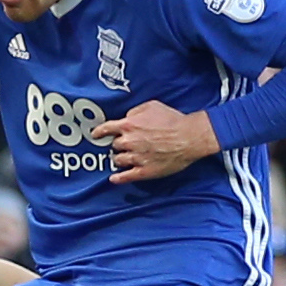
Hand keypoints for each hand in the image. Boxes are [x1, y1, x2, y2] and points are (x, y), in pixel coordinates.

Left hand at [95, 101, 220, 183]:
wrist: (189, 137)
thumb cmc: (173, 120)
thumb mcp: (152, 106)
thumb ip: (135, 112)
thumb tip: (127, 118)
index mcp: (129, 125)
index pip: (106, 129)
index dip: (99, 132)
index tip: (96, 135)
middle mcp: (129, 142)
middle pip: (114, 145)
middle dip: (119, 144)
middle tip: (126, 144)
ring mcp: (136, 158)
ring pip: (118, 160)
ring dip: (120, 158)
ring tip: (126, 158)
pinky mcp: (144, 171)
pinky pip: (126, 177)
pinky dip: (118, 178)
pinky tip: (114, 178)